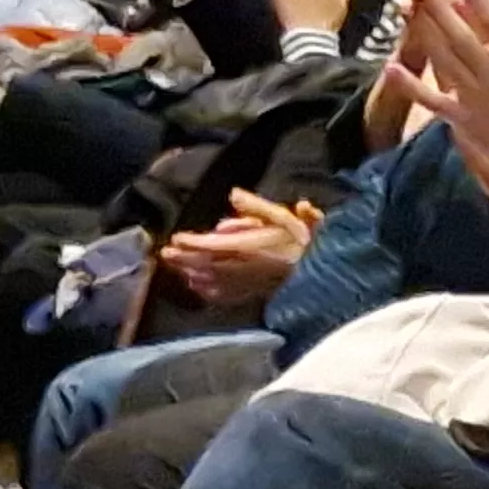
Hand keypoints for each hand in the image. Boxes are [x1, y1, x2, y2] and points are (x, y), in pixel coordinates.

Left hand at [159, 192, 315, 304]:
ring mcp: (248, 283)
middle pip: (207, 264)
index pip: (214, 245)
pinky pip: (225, 295)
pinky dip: (208, 291)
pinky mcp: (253, 294)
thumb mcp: (286, 217)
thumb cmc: (304, 242)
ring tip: (175, 268)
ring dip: (192, 274)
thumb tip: (233, 193)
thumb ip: (258, 206)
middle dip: (185, 259)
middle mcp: (245, 267)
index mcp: (251, 247)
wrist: (323, 274)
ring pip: (213, 280)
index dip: (193, 243)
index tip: (176, 239)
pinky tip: (197, 287)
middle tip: (165, 254)